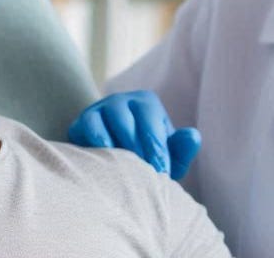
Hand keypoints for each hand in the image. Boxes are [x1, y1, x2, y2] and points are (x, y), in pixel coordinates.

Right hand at [68, 90, 200, 179]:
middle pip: (128, 120)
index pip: (151, 122)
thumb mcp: (170, 157)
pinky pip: (87, 128)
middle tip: (145, 172)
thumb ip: (183, 148)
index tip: (161, 171)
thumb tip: (193, 136)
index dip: (157, 148)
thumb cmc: (148, 157)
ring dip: (117, 146)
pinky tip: (105, 161)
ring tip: (125, 167)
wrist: (116, 161)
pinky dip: (96, 143)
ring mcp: (99, 108)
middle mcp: (122, 100)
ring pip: (106, 121)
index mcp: (147, 102)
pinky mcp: (81, 122)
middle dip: (138, 149)